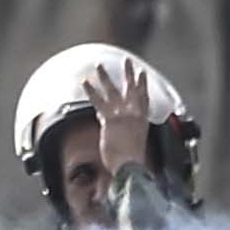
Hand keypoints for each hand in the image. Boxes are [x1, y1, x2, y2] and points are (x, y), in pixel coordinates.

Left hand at [82, 57, 151, 177]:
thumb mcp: (136, 149)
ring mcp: (122, 115)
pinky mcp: (110, 119)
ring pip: (113, 91)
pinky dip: (91, 91)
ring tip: (99, 66)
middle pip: (132, 89)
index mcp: (142, 122)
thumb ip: (128, 140)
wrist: (131, 167)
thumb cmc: (134, 164)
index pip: (143, 100)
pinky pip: (98, 101)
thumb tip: (122, 142)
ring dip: (105, 77)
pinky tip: (85, 82)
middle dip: (129, 74)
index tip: (142, 74)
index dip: (142, 86)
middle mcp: (135, 115)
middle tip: (127, 61)